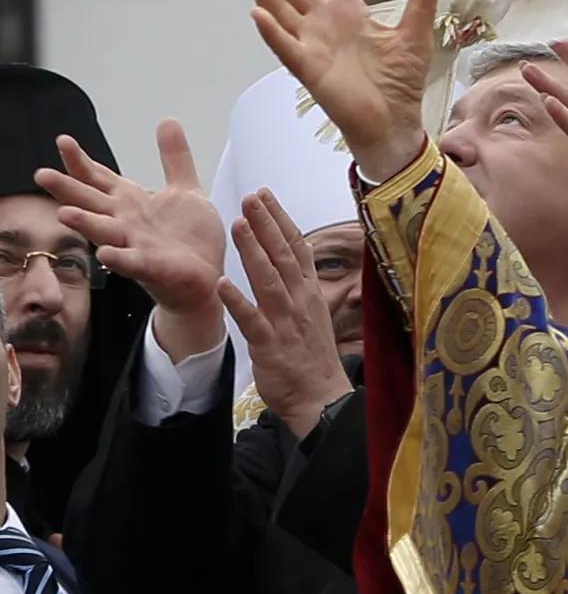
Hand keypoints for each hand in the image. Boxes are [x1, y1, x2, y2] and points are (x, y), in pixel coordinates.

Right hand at [35, 121, 225, 360]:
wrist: (207, 278)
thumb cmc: (190, 238)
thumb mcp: (185, 190)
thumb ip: (175, 158)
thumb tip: (166, 120)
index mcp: (131, 203)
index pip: (100, 179)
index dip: (82, 162)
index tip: (63, 141)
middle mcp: (126, 223)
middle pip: (91, 203)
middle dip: (68, 190)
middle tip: (41, 174)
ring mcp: (135, 246)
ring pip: (103, 232)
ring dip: (85, 223)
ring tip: (64, 213)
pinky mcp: (152, 267)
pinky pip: (131, 263)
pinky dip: (118, 259)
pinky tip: (105, 254)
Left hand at [217, 190, 352, 440]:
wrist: (321, 399)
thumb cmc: (313, 358)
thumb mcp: (314, 316)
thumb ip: (301, 289)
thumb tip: (293, 264)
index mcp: (309, 293)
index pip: (297, 247)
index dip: (280, 219)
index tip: (266, 195)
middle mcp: (300, 301)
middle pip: (284, 255)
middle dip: (266, 224)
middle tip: (250, 196)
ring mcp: (286, 322)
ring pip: (269, 280)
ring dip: (253, 252)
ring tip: (238, 224)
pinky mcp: (270, 345)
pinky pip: (252, 320)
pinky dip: (238, 302)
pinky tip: (221, 284)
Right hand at [243, 0, 444, 181]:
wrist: (394, 122)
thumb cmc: (401, 82)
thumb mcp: (415, 35)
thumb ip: (422, 0)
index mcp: (349, 13)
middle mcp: (325, 24)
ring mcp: (312, 45)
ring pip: (282, 10)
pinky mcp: (308, 68)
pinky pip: (285, 47)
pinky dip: (271, 31)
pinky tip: (257, 11)